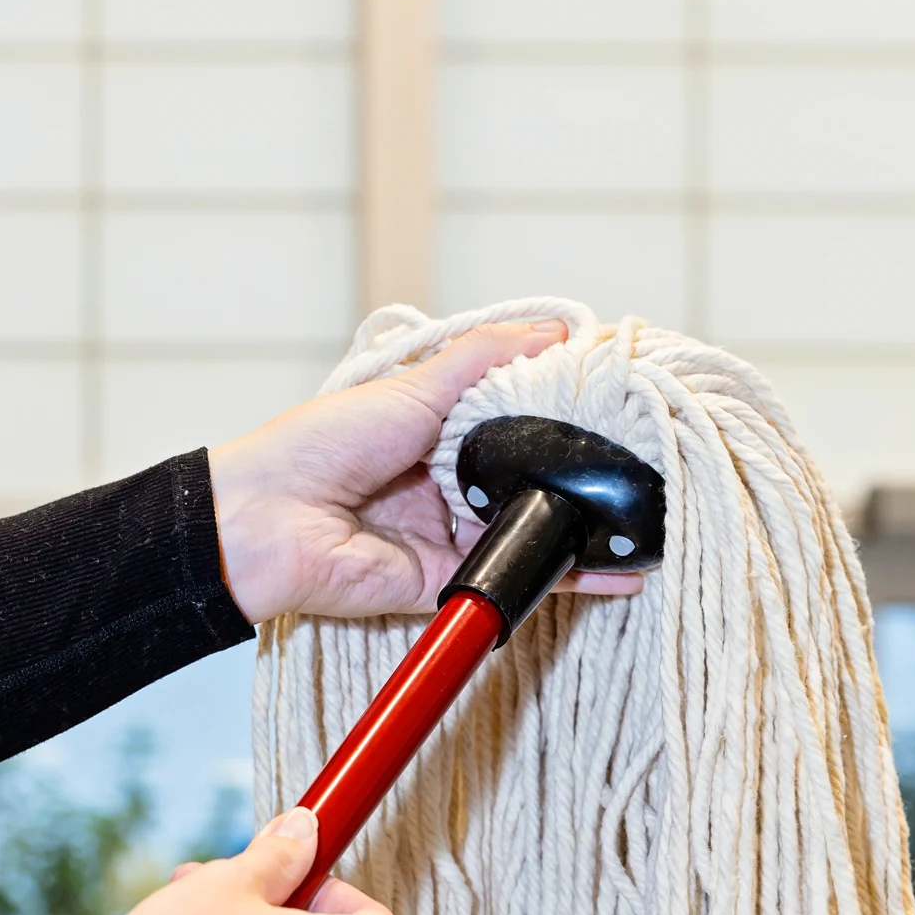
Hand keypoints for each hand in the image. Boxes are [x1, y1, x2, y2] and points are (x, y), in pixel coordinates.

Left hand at [208, 320, 649, 622]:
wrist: (270, 520)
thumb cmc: (319, 447)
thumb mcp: (412, 386)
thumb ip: (482, 359)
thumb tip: (551, 331)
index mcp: (436, 435)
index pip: (515, 424)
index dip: (559, 415)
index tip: (610, 402)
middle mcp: (447, 487)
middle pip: (529, 480)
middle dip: (579, 473)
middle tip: (640, 458)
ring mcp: (451, 538)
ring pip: (532, 533)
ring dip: (583, 528)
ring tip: (644, 511)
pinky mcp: (451, 583)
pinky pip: (517, 579)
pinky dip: (568, 578)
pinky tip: (621, 569)